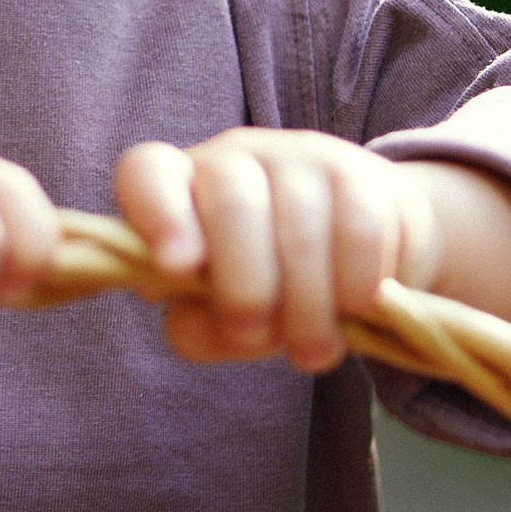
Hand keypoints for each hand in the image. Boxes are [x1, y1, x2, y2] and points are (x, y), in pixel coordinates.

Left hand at [114, 129, 441, 370]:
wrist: (361, 259)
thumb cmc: (266, 291)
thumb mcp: (219, 319)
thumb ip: (196, 328)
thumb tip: (192, 324)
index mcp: (180, 188)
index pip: (148, 173)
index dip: (158, 215)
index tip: (176, 267)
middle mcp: (235, 160)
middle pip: (230, 198)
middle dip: (243, 282)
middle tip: (255, 335)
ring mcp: (300, 159)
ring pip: (299, 222)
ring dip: (306, 301)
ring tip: (311, 351)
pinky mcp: (362, 175)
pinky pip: (358, 228)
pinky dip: (355, 282)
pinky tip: (356, 311)